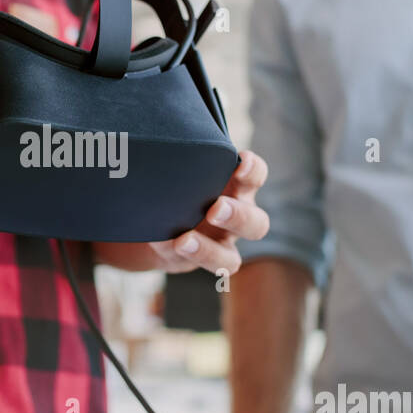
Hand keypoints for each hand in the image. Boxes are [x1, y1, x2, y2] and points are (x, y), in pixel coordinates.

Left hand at [145, 150, 268, 273]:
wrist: (166, 219)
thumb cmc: (182, 184)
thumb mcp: (185, 170)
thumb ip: (182, 164)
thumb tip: (156, 143)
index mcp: (238, 187)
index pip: (256, 175)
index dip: (253, 169)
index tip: (241, 159)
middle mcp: (238, 218)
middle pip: (256, 224)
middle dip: (237, 216)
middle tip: (216, 208)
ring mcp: (222, 246)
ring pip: (231, 259)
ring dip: (209, 250)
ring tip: (184, 240)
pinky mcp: (203, 263)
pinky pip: (206, 269)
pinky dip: (191, 258)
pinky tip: (172, 245)